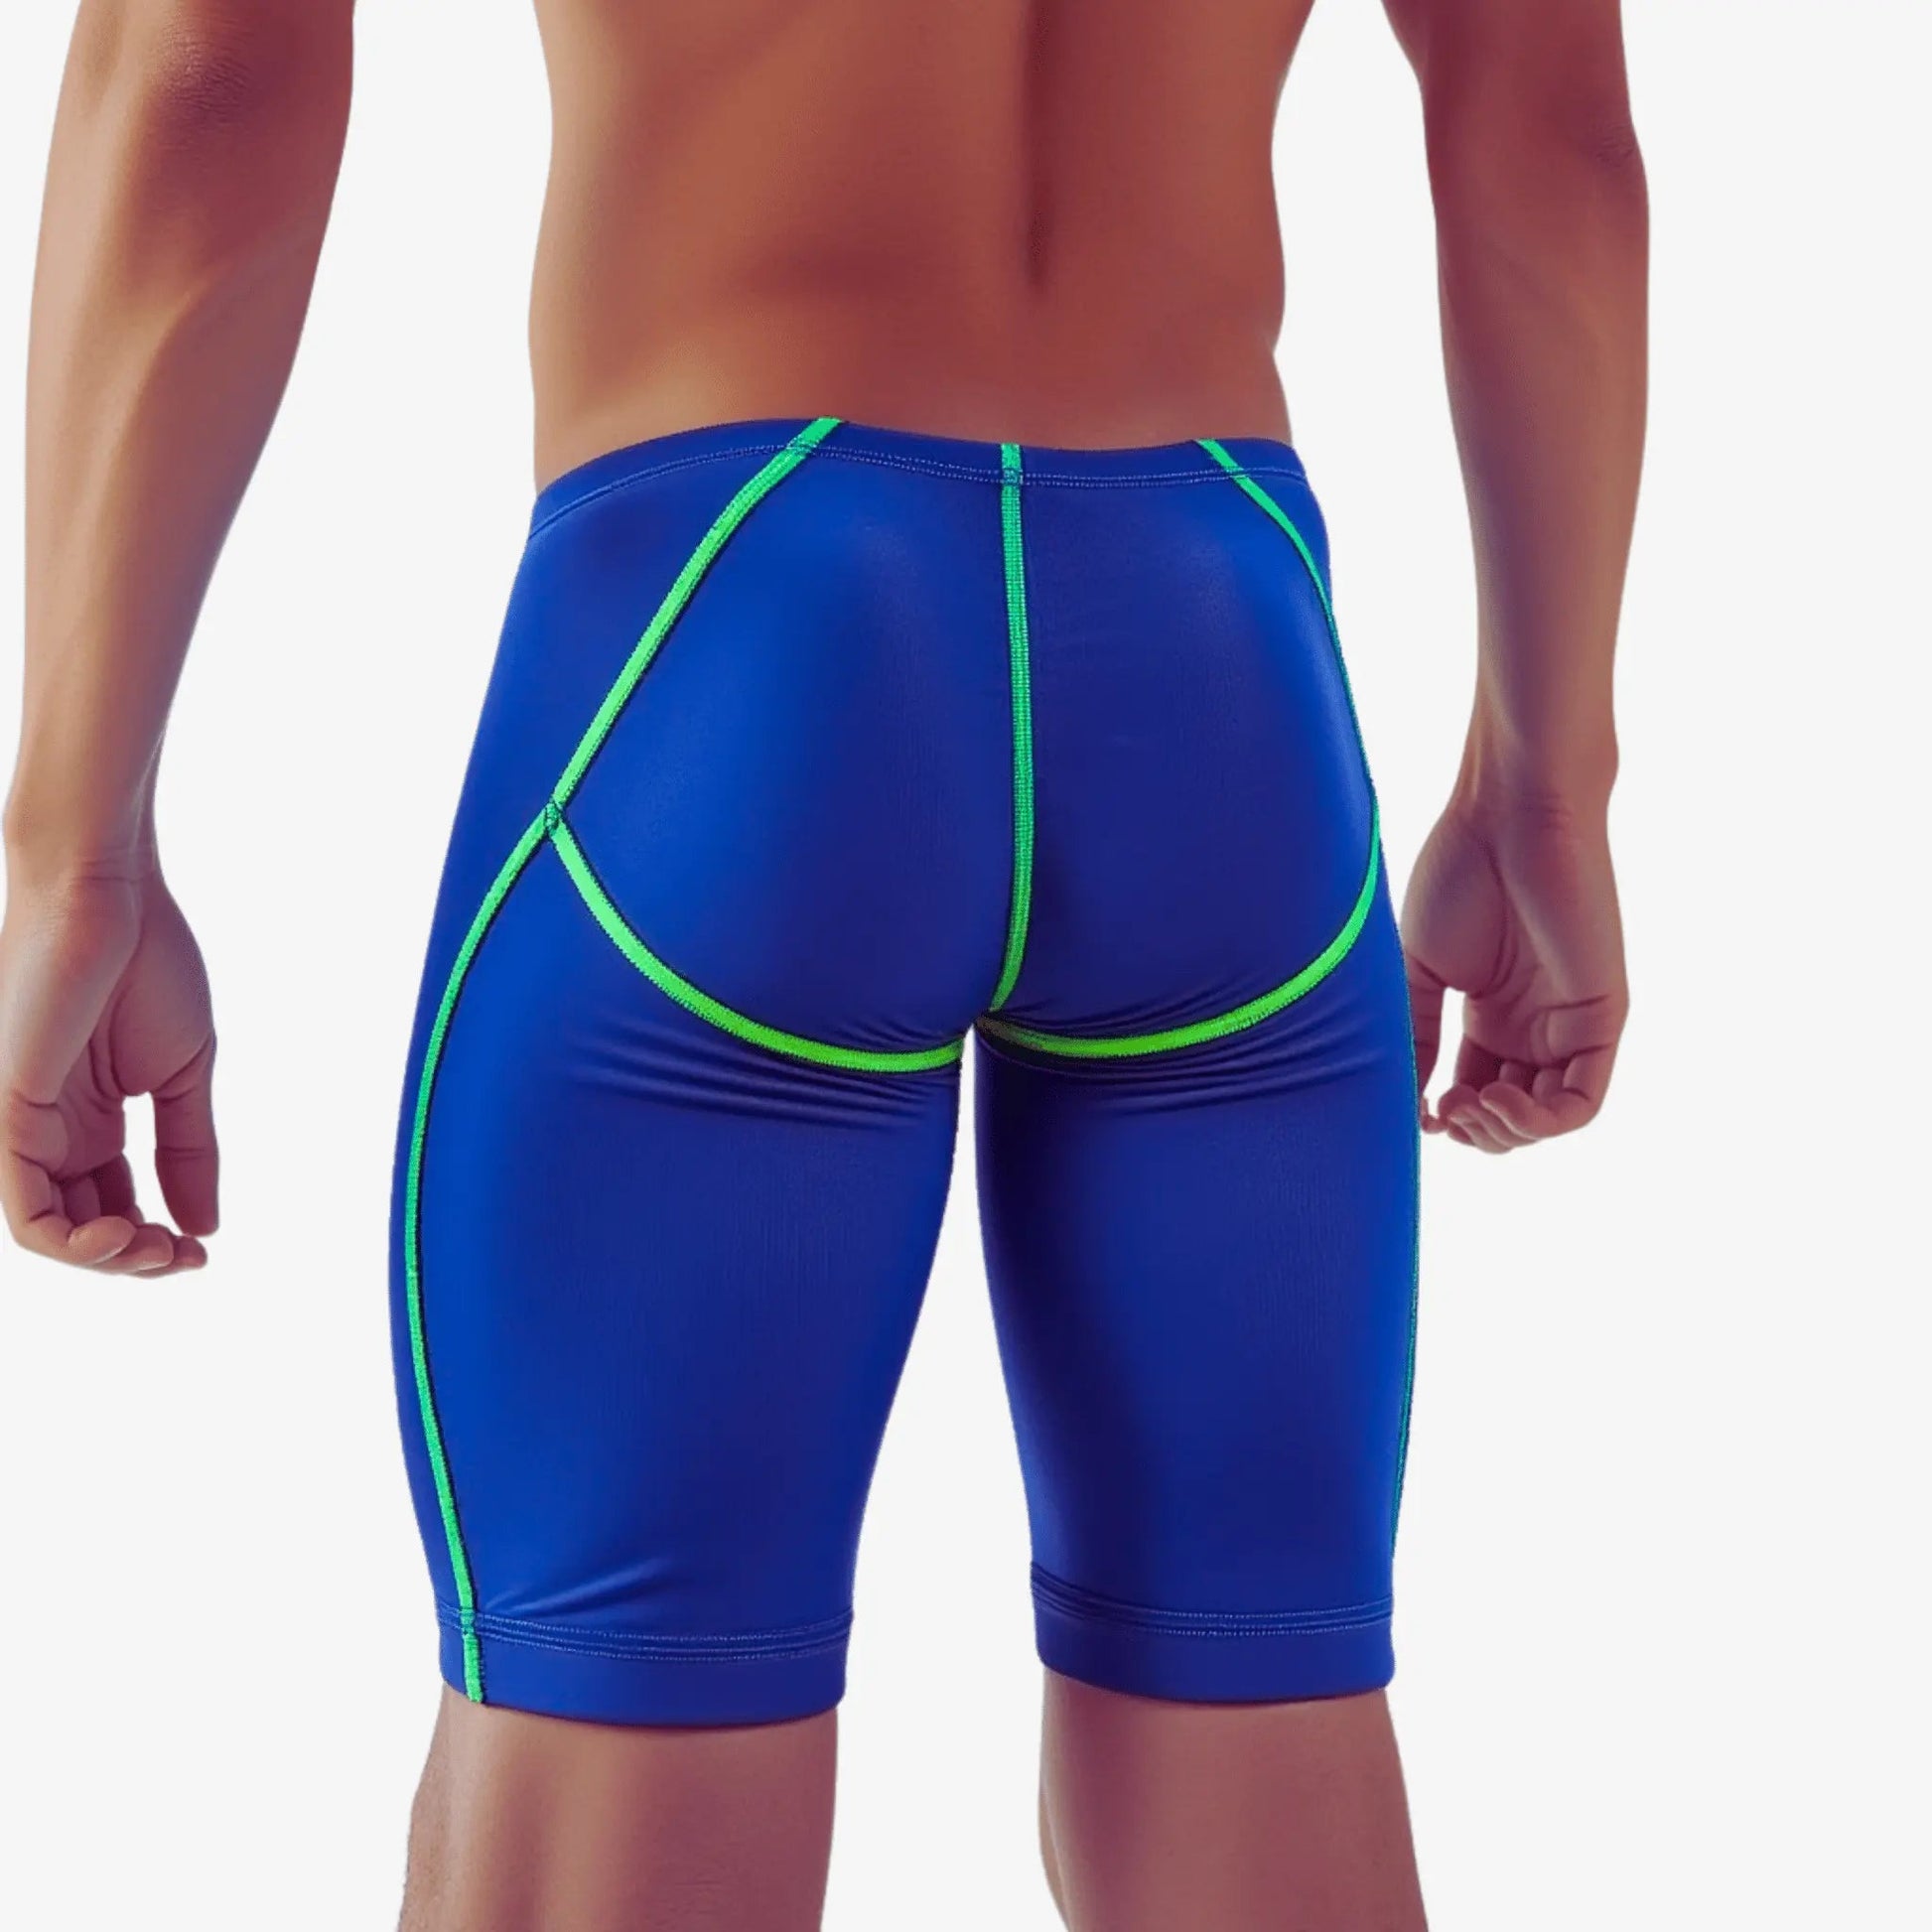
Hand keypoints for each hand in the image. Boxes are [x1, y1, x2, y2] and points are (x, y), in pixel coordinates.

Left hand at [0, 866, 216, 1270]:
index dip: (153, 1242)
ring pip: (46, 1230)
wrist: (110, 894)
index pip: (109, 1207)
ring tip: (156, 1248)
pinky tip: (124, 1234)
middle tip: (183, 1256)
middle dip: (134, 1259)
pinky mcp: (5, 1113)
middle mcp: (48, 1129)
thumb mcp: (183, 1074)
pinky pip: (21, 1208)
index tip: (204, 1249)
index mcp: (88, 1118)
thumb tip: (205, 1225)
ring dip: (104, 1259)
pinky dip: (68, 1240)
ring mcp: (22, 1124)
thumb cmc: (148, 962)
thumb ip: (190, 1149)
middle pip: (79, 1227)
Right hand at [1401, 791, 1626, 1152]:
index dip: (1447, 1118)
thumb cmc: (1459, 874)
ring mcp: (1569, 1022)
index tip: (1415, 1113)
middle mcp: (1534, 1023)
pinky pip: (1582, 1100)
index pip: (1476, 1091)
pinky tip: (1497, 1100)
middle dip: (1475, 1132)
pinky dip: (1540, 1121)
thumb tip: (1400, 1101)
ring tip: (1467, 1105)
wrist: (1507, 818)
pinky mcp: (1601, 1017)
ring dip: (1505, 1133)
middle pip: (1513, 1115)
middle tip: (1441, 1111)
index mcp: (1493, 1012)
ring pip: (1549, 1117)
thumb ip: (1417, 1036)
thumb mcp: (1421, 970)